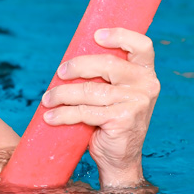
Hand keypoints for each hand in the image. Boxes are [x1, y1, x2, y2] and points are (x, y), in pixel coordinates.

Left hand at [40, 28, 159, 187]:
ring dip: (62, 94)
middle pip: (107, 64)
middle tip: (59, 73)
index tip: (96, 35)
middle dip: (77, 66)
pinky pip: (84, 111)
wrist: (119, 157)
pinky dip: (63, 113)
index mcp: (145, 73)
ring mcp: (136, 103)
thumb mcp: (115, 93)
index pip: (142, 45)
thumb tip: (70, 60)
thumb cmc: (111, 119)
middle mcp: (146, 85)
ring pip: (90, 90)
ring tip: (47, 99)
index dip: (120, 35)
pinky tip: (50, 116)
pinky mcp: (122, 119)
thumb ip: (105, 75)